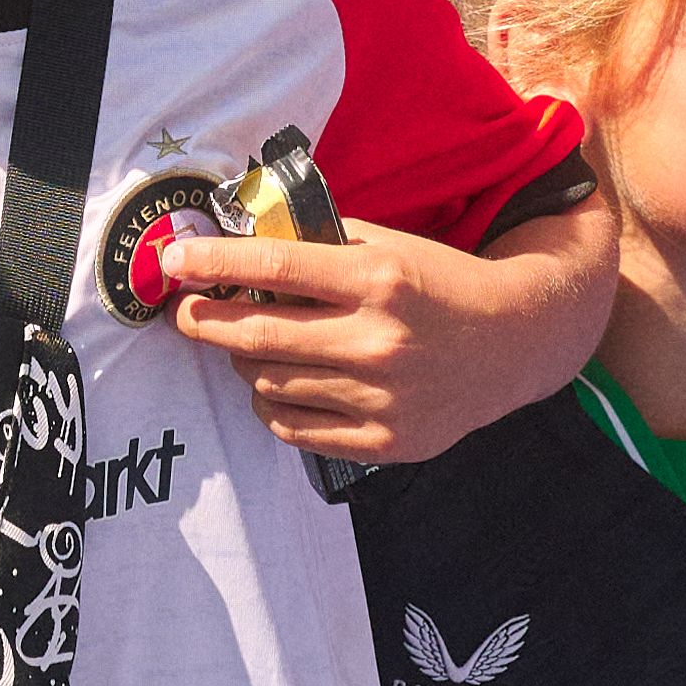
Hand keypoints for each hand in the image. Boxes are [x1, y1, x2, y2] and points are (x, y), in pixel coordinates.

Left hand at [170, 201, 613, 462]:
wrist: (514, 341)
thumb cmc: (439, 283)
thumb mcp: (388, 246)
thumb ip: (319, 246)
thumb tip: (239, 244)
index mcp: (378, 279)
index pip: (274, 266)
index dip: (212, 263)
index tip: (171, 262)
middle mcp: (379, 340)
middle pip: (258, 335)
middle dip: (205, 322)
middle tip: (185, 314)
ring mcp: (383, 397)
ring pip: (269, 385)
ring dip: (244, 363)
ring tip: (248, 347)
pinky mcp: (387, 441)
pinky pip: (295, 430)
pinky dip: (271, 408)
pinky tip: (276, 387)